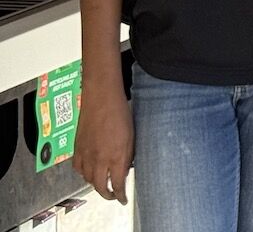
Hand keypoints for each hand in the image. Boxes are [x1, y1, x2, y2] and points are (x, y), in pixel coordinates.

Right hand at [73, 84, 132, 203]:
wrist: (101, 98)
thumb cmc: (119, 112)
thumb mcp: (132, 136)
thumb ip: (128, 155)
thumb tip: (126, 167)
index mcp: (116, 156)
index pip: (118, 184)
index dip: (120, 194)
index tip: (123, 199)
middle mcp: (99, 158)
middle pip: (100, 186)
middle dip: (107, 194)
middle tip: (112, 195)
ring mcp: (86, 154)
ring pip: (88, 179)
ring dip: (95, 184)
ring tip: (102, 184)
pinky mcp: (76, 148)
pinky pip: (78, 168)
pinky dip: (83, 173)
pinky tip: (88, 171)